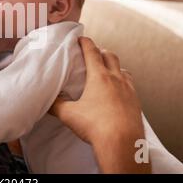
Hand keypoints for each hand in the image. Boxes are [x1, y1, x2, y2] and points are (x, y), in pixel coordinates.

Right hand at [49, 36, 149, 172]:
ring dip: (114, 67)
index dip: (85, 42)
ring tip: (107, 72)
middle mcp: (116, 79)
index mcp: (99, 76)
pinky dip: (123, 83)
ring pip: (123, 70)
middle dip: (101, 51)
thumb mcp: (69, 114)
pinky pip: (130, 85)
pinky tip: (118, 92)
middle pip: (110, 56)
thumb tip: (46, 101)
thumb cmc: (96, 126)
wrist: (122, 143)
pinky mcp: (136, 102)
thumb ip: (55, 105)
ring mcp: (129, 90)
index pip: (92, 52)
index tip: (81, 38)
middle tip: (93, 54)